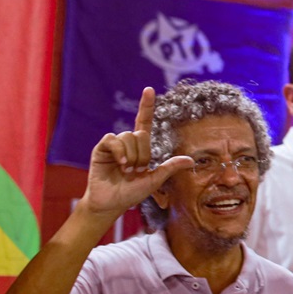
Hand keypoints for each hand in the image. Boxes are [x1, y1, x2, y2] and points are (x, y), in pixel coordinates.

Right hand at [83, 88, 192, 217]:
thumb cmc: (131, 193)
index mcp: (140, 147)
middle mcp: (127, 143)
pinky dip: (120, 152)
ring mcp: (114, 145)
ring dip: (132, 157)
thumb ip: (170, 168)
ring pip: (129, 137)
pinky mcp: (101, 149)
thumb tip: (191, 160)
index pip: (144, 121)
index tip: (149, 90)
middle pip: (141, 134)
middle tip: (137, 171)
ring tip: (127, 170)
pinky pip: (113, 140)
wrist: (111, 203)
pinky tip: (120, 165)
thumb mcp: (155, 179)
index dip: (146, 106)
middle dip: (143, 155)